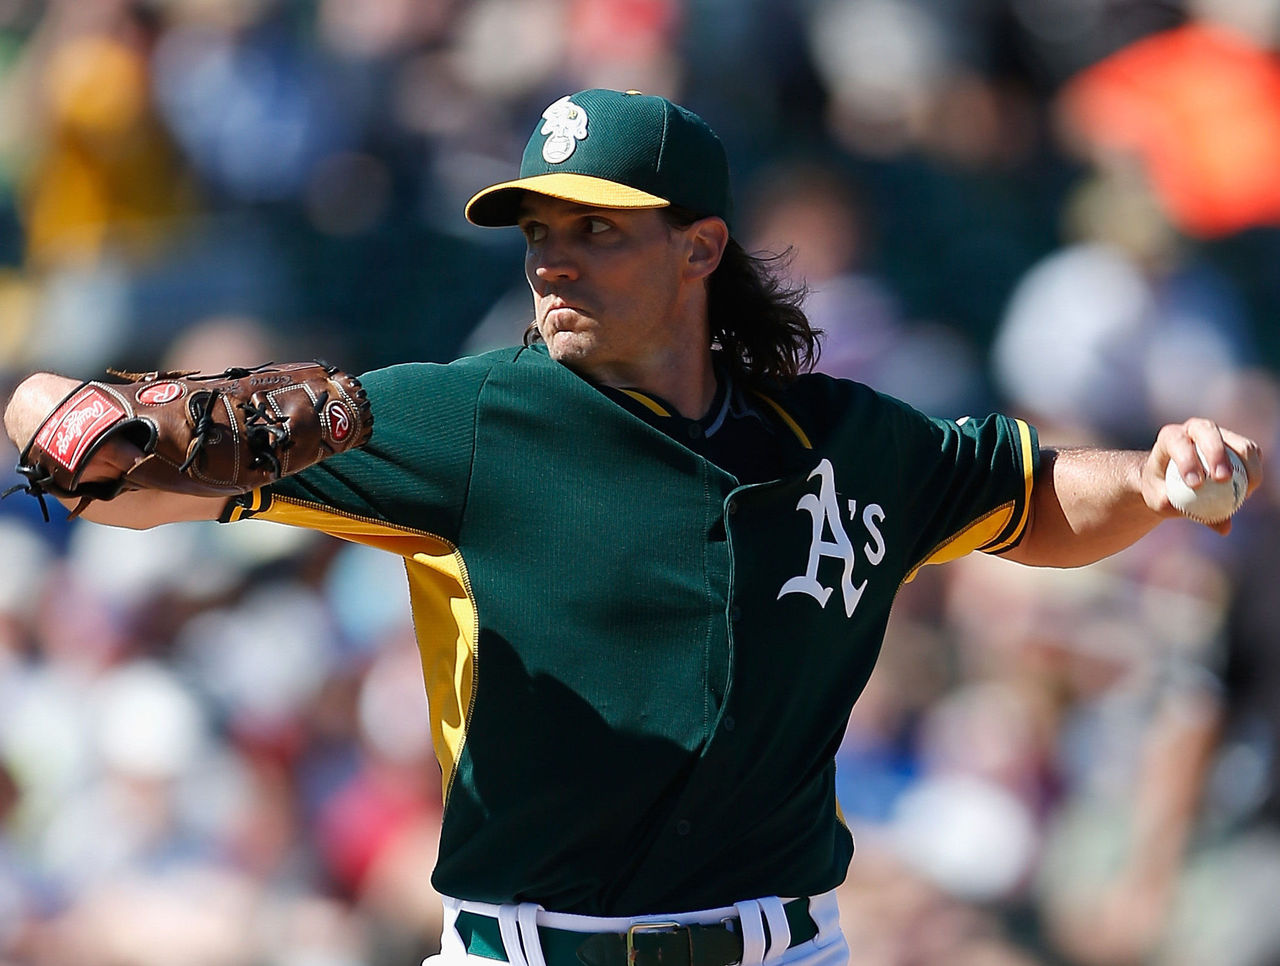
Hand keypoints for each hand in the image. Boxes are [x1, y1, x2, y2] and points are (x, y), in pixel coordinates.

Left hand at [1142, 418, 1263, 533]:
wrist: (1168, 482)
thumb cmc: (1161, 490)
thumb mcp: (1159, 501)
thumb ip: (1181, 509)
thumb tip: (1220, 526)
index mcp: (1169, 437)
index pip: (1177, 441)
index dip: (1187, 458)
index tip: (1195, 484)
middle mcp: (1194, 429)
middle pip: (1208, 432)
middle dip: (1217, 453)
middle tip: (1222, 479)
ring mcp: (1219, 435)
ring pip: (1239, 443)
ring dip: (1247, 466)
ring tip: (1245, 492)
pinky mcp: (1237, 445)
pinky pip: (1253, 455)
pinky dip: (1254, 472)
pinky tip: (1248, 491)